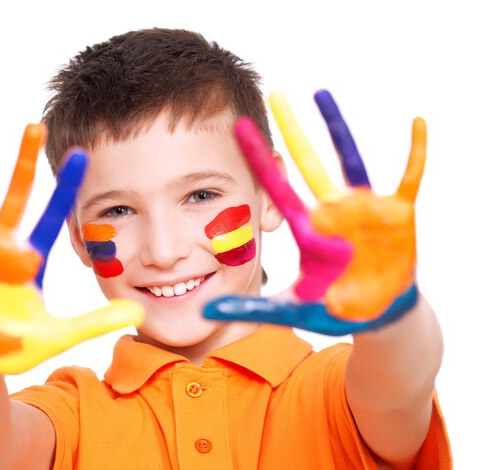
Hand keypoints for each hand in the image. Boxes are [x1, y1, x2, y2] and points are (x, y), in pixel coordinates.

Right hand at [0, 124, 143, 373]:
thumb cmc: (15, 344)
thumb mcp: (60, 335)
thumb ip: (97, 322)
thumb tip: (141, 313)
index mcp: (30, 259)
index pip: (55, 217)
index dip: (67, 188)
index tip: (81, 154)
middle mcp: (0, 248)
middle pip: (16, 198)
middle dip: (25, 164)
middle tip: (35, 125)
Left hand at [204, 90, 423, 334]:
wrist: (377, 314)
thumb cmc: (333, 308)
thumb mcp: (291, 308)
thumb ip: (250, 309)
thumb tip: (205, 312)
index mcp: (308, 229)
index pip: (276, 188)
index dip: (258, 160)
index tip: (239, 129)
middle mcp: (332, 211)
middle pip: (308, 164)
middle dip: (291, 132)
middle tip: (274, 95)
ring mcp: (364, 209)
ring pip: (350, 160)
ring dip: (337, 128)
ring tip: (321, 94)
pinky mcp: (397, 214)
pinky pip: (409, 176)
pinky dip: (415, 152)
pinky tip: (417, 123)